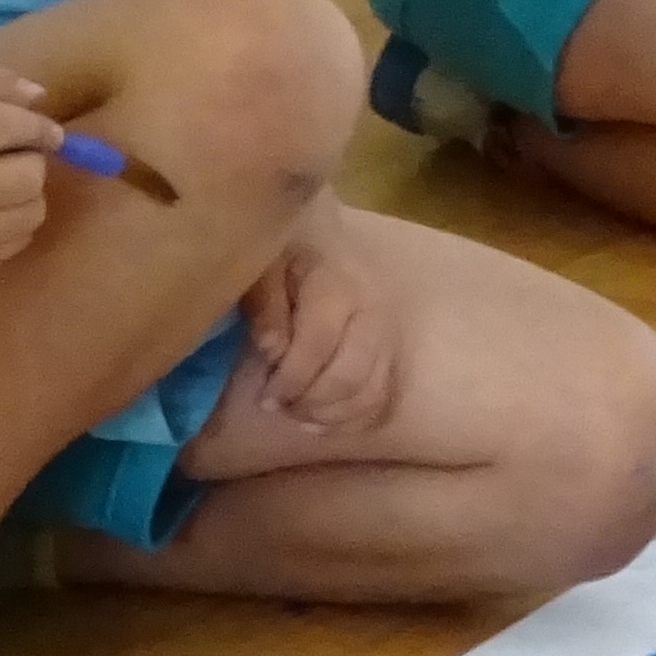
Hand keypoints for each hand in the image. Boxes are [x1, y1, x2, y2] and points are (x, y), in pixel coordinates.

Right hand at [0, 76, 66, 274]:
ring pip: (31, 211)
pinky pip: (17, 241)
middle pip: (29, 175)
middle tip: (13, 153)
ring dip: (26, 191)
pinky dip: (14, 221)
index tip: (45, 129)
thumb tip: (40, 98)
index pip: (10, 128)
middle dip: (31, 159)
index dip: (38, 126)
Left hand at [243, 212, 399, 433]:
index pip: (318, 345)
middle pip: (351, 376)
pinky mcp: (390, 347)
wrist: (321, 235)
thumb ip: (266, 305)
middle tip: (279, 407)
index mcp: (338, 284)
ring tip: (299, 415)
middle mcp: (372, 309)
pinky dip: (353, 417)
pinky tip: (322, 420)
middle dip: (311, 403)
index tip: (265, 399)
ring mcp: (386, 331)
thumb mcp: (265, 266)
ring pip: (371, 391)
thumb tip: (273, 351)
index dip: (290, 380)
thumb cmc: (286, 252)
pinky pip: (381, 394)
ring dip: (332, 414)